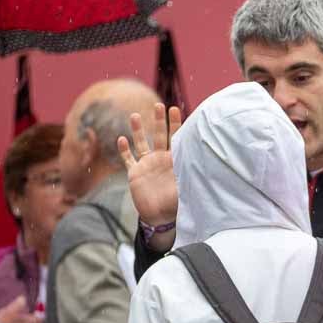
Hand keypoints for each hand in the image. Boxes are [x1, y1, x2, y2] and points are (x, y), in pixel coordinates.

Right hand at [119, 103, 182, 249]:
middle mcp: (160, 159)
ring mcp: (146, 165)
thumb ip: (189, 177)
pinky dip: (124, 150)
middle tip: (159, 105)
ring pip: (141, 144)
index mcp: (173, 161)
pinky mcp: (134, 173)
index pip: (175, 138)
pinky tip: (120, 139)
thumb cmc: (175, 204)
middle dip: (158, 121)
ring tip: (135, 115)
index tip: (175, 109)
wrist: (159, 217)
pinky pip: (128, 159)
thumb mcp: (185, 189)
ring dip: (137, 130)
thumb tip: (202, 168)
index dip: (175, 124)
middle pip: (158, 136)